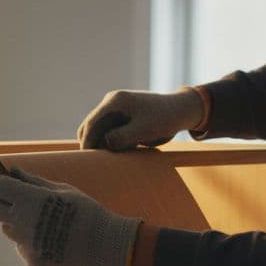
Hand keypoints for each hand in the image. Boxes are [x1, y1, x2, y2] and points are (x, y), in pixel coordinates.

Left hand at [0, 169, 141, 265]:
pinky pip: (20, 246)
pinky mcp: (30, 260)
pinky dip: (30, 241)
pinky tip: (51, 239)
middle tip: (22, 203)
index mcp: (30, 199)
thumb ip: (33, 181)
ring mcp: (25, 243)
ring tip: (44, 223)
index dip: (2, 184)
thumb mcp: (62, 190)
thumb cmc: (85, 211)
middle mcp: (22, 222)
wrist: (104, 245)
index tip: (11, 184)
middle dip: (4, 203)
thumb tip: (13, 171)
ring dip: (18, 223)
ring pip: (7, 229)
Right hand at [77, 88, 204, 150]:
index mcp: (115, 101)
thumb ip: (123, 137)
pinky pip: (108, 132)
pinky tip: (116, 153)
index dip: (87, 141)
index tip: (86, 159)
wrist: (179, 111)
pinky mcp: (121, 118)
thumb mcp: (144, 130)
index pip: (92, 122)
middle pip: (90, 126)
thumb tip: (104, 143)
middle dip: (90, 143)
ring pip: (98, 130)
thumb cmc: (164, 119)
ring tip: (106, 160)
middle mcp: (112, 103)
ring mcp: (115, 110)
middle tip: (93, 164)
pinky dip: (108, 143)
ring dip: (99, 144)